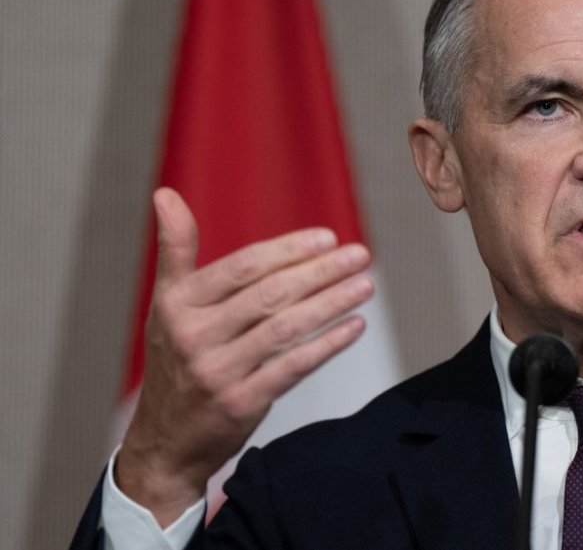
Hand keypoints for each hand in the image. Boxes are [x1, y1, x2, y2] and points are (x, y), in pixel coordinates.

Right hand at [115, 187, 372, 525]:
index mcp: (176, 304)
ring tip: (365, 285)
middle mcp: (193, 336)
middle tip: (360, 255)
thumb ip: (175, 249)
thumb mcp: (165, 304)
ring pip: (286, 328)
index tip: (328, 237)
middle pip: (269, 295)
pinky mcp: (240, 403)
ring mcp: (217, 372)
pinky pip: (293, 367)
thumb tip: (165, 194)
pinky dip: (328, 344)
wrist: (165, 440)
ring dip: (332, 303)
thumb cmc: (176, 358)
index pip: (242, 268)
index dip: (288, 250)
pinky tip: (354, 326)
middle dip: (320, 271)